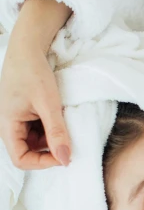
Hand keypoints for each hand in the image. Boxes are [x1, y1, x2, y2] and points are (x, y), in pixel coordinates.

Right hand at [0, 0, 71, 169]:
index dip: (42, 163)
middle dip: (50, 149)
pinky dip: (52, 128)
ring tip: (64, 122)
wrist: (28, 47)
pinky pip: (39, 130)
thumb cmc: (33, 71)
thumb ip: (57, 132)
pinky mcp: (26, 114)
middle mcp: (10, 125)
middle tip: (69, 138)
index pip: (21, 159)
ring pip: (37, 141)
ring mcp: (19, 120)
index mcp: (8, 125)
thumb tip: (66, 160)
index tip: (63, 155)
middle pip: (30, 152)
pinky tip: (60, 116)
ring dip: (52, 138)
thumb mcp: (49, 103)